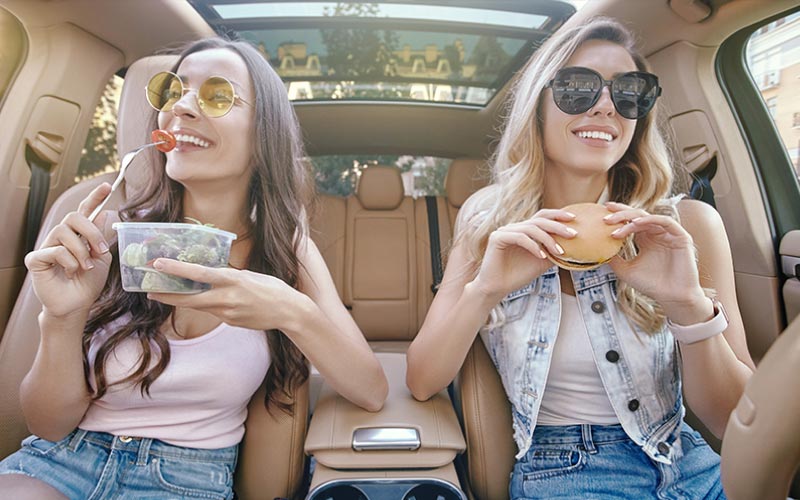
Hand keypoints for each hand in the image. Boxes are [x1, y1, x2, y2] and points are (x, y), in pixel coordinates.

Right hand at [25, 183, 112, 318]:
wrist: (77, 304)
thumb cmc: (87, 282)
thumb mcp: (102, 257)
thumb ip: (101, 236)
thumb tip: (105, 213)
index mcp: (78, 235)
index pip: (85, 211)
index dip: (94, 197)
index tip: (107, 186)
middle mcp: (61, 236)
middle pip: (74, 217)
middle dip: (91, 232)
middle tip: (101, 250)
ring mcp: (47, 246)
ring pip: (64, 232)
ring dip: (81, 251)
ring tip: (85, 267)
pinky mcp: (36, 258)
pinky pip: (54, 250)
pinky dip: (68, 262)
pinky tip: (69, 272)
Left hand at [145, 259, 301, 330]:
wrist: (289, 312)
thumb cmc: (271, 288)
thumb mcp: (249, 275)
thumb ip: (228, 275)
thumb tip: (209, 273)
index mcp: (233, 280)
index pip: (199, 274)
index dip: (176, 270)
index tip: (159, 264)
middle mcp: (227, 298)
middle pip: (189, 298)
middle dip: (167, 294)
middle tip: (149, 290)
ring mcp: (228, 313)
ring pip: (199, 306)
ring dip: (182, 300)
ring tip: (165, 294)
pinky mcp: (231, 322)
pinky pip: (214, 312)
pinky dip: (209, 305)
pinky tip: (211, 301)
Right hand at [472, 209, 576, 299]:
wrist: (496, 289)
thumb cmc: (517, 276)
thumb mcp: (541, 262)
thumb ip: (553, 251)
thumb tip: (574, 245)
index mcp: (523, 230)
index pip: (542, 216)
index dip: (557, 215)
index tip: (574, 218)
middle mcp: (514, 228)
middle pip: (539, 220)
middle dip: (557, 226)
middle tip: (573, 234)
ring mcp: (504, 231)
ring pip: (531, 228)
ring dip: (548, 239)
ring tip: (559, 251)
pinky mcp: (497, 238)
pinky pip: (519, 237)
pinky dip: (533, 246)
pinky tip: (541, 256)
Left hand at [604, 202, 704, 306]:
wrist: (672, 298)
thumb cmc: (652, 285)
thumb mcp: (625, 270)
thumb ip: (613, 258)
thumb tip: (597, 249)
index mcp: (645, 239)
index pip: (630, 221)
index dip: (617, 215)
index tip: (601, 213)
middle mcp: (656, 234)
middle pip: (637, 215)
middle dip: (620, 213)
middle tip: (606, 216)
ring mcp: (669, 234)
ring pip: (648, 217)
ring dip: (631, 217)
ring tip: (616, 222)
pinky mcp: (680, 236)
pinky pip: (665, 221)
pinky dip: (650, 219)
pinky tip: (636, 223)